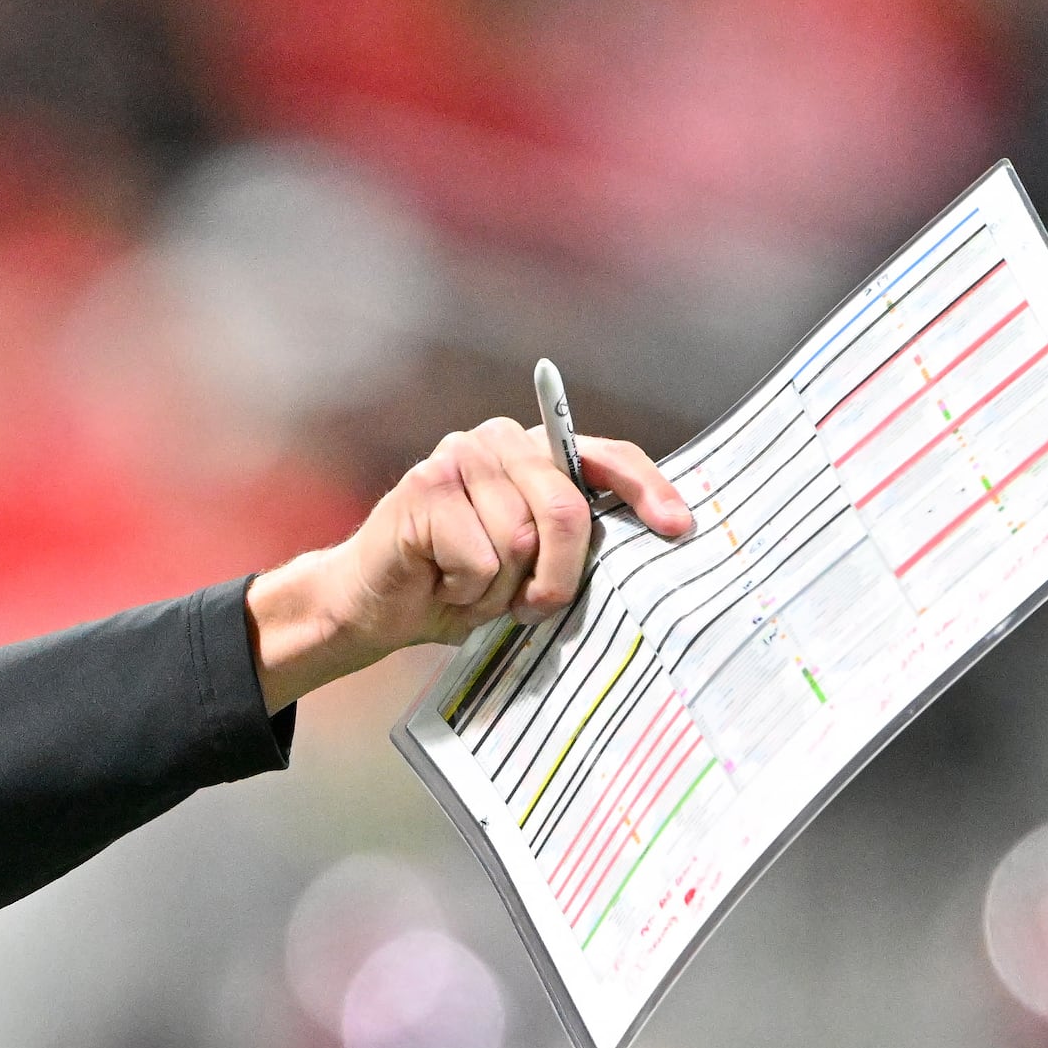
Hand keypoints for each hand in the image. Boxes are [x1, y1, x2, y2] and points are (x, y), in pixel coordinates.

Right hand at [247, 418, 690, 709]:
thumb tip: (644, 548)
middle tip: (535, 607)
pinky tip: (439, 582)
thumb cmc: (455, 586)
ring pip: (521, 538)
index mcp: (535, 452)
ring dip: (499, 588)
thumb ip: (571, 543)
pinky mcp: (425, 489)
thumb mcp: (529, 567)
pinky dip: (465, 589)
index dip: (646, 490)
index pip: (606, 458)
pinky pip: (480, 557)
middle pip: (566, 508)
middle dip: (559, 574)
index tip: (676, 528)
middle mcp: (500, 440)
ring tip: (467, 587)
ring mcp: (459, 457)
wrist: (371, 607)